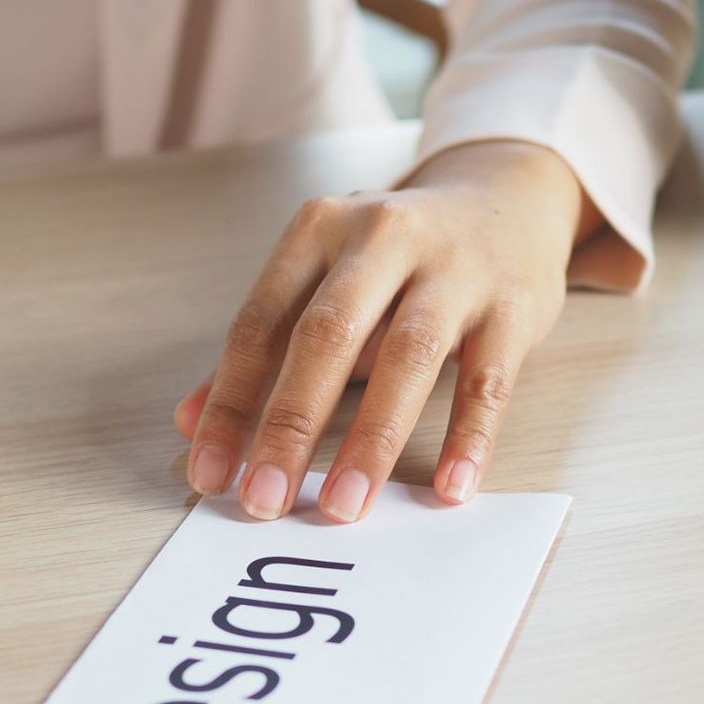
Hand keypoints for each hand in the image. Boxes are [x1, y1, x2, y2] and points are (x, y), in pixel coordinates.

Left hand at [174, 139, 600, 522]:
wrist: (507, 195)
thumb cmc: (398, 255)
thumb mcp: (324, 277)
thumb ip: (264, 347)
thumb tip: (190, 422)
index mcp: (319, 229)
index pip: (260, 324)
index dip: (230, 404)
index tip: (209, 474)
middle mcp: (383, 237)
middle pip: (327, 336)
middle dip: (290, 426)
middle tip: (264, 501)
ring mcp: (454, 267)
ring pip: (407, 356)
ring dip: (372, 440)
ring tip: (344, 508)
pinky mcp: (513, 304)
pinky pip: (489, 380)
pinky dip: (468, 438)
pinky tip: (448, 489)